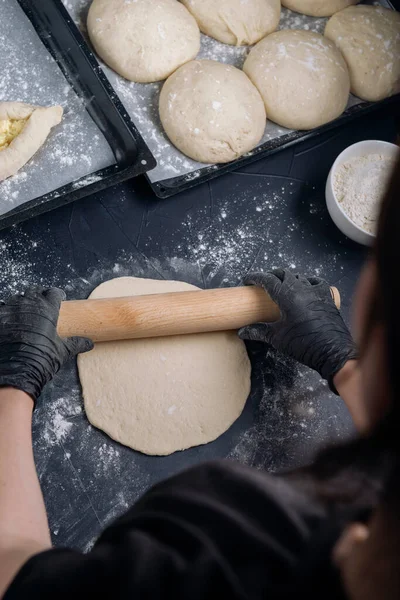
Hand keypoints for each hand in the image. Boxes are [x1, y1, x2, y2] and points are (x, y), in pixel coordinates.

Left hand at [0, 287, 92, 403]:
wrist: (16, 371)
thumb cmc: (42, 359)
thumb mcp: (63, 352)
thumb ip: (76, 344)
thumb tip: (89, 343)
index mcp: (47, 309)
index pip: (54, 292)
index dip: (57, 295)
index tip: (59, 298)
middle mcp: (28, 305)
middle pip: (34, 291)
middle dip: (38, 295)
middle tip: (41, 304)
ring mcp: (10, 310)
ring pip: (16, 298)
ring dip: (21, 303)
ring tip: (24, 313)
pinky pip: (2, 309)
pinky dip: (5, 313)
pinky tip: (9, 321)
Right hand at [239, 270, 357, 390]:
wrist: (332, 352)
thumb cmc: (303, 344)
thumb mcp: (277, 338)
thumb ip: (258, 331)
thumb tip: (242, 332)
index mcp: (288, 296)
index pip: (268, 280)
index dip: (255, 278)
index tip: (247, 281)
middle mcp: (302, 289)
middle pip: (284, 274)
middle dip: (272, 275)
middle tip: (263, 283)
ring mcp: (316, 291)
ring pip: (300, 276)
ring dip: (289, 278)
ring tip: (282, 286)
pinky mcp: (327, 297)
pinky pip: (316, 282)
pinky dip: (308, 281)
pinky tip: (305, 286)